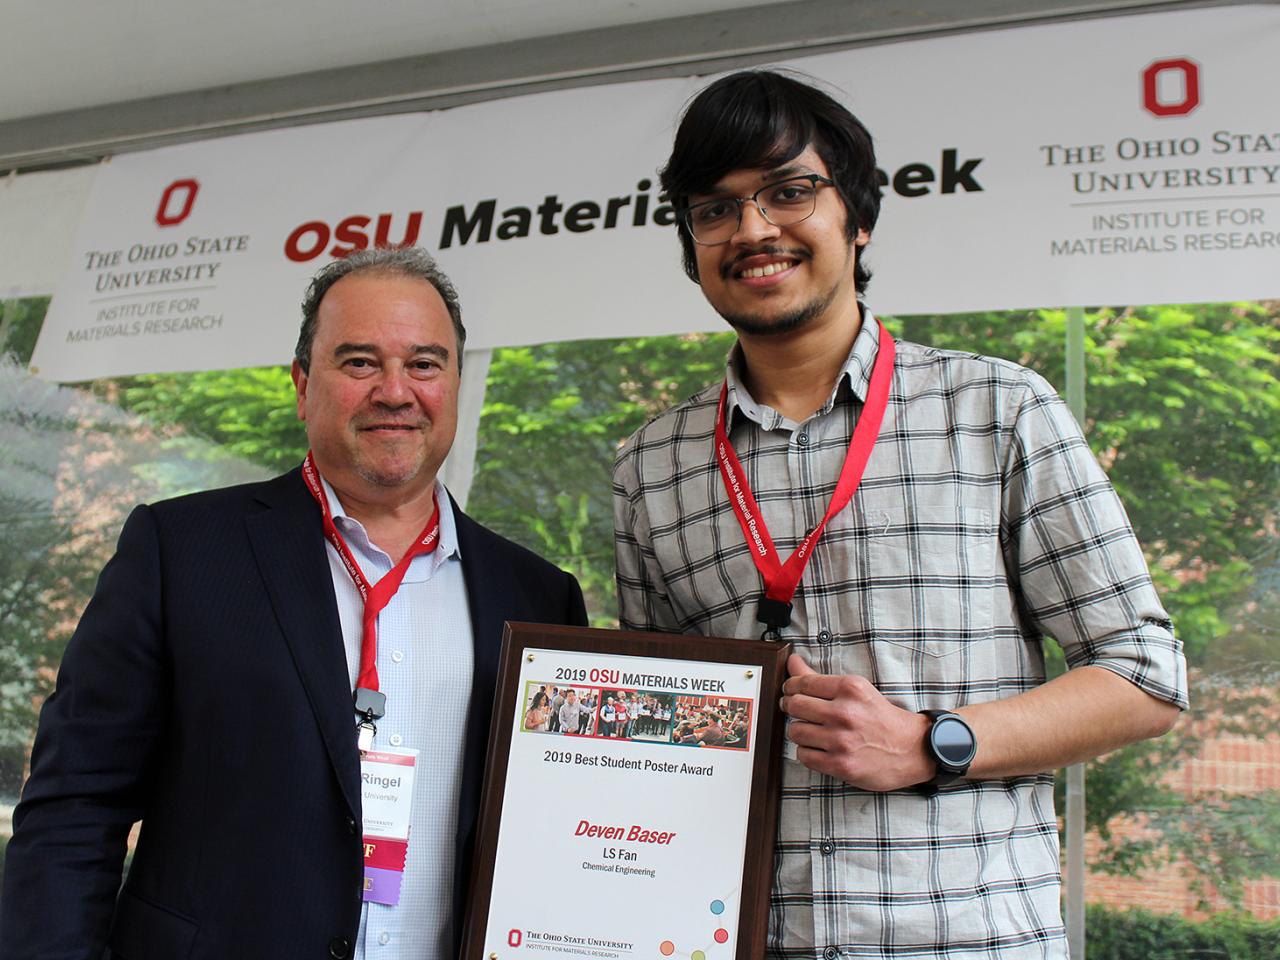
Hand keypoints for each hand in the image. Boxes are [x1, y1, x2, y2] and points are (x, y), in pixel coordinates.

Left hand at [780, 654, 933, 790]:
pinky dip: (807, 752)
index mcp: (851, 688)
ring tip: (812, 731)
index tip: (790, 690)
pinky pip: (803, 755)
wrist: (912, 750)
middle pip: (794, 705)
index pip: (802, 682)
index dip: (790, 686)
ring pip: (795, 731)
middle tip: (796, 709)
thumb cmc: (882, 718)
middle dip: (790, 706)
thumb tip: (792, 661)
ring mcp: (842, 740)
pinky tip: (820, 748)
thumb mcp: (856, 690)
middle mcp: (845, 713)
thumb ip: (819, 678)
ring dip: (800, 731)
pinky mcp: (840, 764)